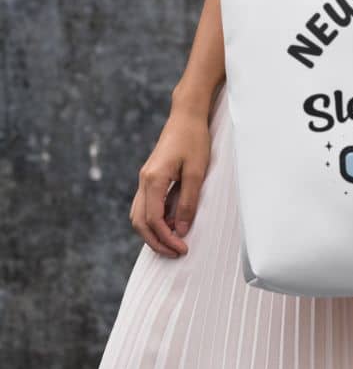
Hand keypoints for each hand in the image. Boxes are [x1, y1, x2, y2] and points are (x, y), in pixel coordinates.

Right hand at [129, 104, 211, 256]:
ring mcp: (145, 178)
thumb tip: (181, 230)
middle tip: (176, 253)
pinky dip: (154, 220)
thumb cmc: (194, 139)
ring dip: (152, 233)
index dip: (166, 239)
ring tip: (173, 242)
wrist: (187, 115)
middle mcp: (144, 180)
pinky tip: (171, 223)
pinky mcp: (150, 176)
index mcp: (154, 179)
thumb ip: (188, 201)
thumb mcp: (197, 171)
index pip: (153, 220)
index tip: (182, 248)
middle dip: (156, 242)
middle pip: (140, 222)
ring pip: (138, 215)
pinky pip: (145, 205)